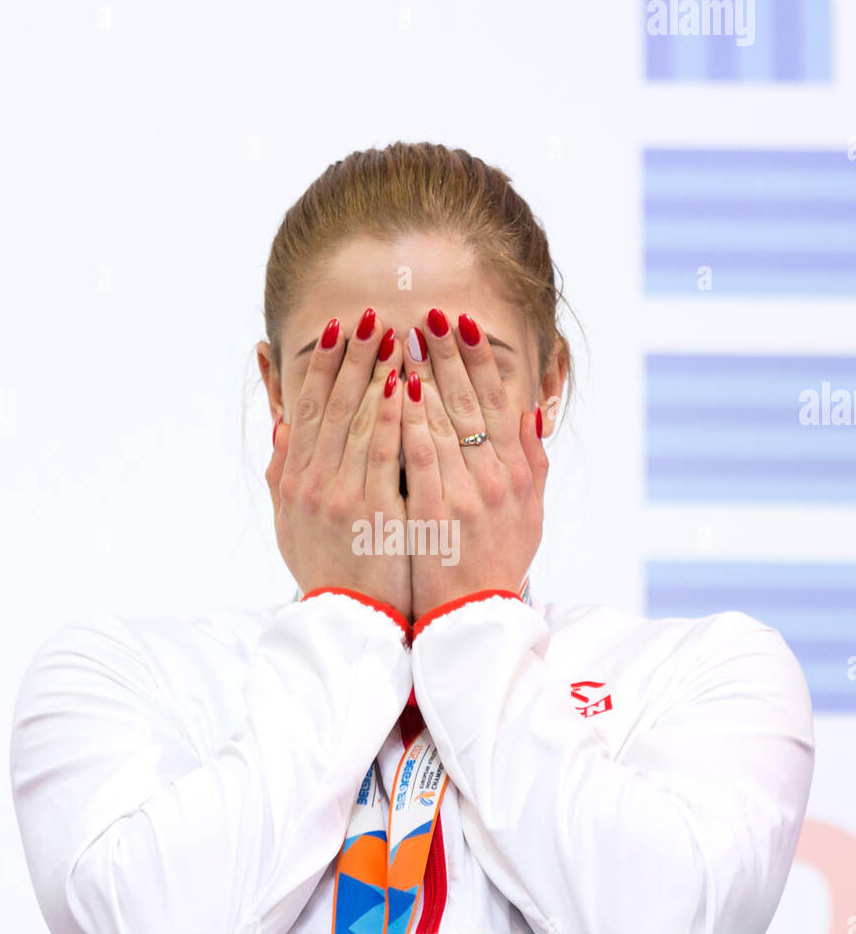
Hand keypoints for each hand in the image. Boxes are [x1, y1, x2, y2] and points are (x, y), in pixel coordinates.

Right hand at [266, 312, 410, 620]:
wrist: (347, 622)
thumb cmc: (326, 570)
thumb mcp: (289, 522)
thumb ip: (284, 472)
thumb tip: (283, 424)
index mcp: (296, 481)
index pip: (310, 410)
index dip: (324, 367)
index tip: (339, 331)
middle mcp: (314, 483)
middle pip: (333, 406)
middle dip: (352, 357)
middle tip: (368, 316)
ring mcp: (342, 496)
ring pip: (358, 422)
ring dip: (375, 374)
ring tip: (392, 335)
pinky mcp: (374, 512)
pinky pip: (384, 455)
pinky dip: (391, 417)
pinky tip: (402, 385)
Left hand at [400, 310, 547, 619]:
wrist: (475, 618)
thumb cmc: (498, 564)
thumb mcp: (530, 513)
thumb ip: (533, 461)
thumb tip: (532, 411)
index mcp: (517, 473)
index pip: (498, 402)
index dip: (480, 360)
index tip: (462, 325)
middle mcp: (496, 478)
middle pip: (471, 403)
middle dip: (449, 354)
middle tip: (429, 314)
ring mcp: (466, 494)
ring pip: (445, 421)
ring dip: (426, 374)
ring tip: (406, 337)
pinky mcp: (435, 513)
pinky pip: (421, 456)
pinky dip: (412, 419)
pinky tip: (400, 389)